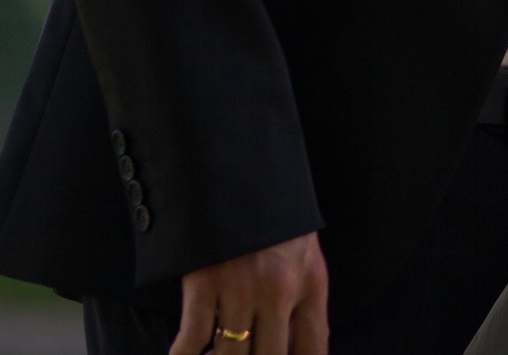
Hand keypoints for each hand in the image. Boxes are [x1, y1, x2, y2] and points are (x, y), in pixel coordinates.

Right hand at [170, 230, 328, 354]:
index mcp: (310, 282)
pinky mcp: (204, 283)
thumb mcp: (305, 254)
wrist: (239, 170)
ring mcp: (241, 289)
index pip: (314, 346)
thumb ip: (305, 301)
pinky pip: (193, 338)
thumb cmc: (273, 216)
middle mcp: (279, 291)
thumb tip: (299, 348)